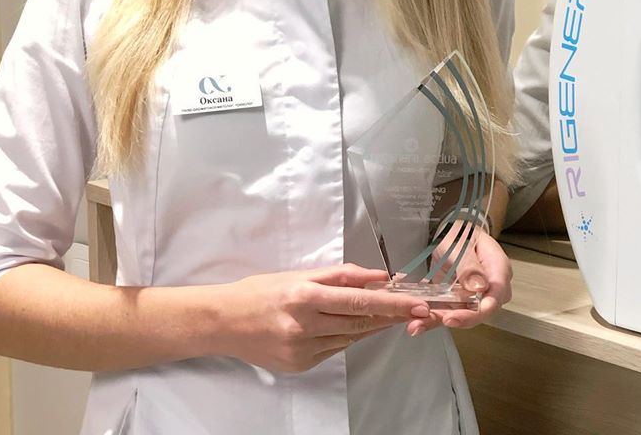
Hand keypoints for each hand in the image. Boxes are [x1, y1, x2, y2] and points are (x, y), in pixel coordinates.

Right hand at [213, 263, 431, 372]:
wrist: (223, 322)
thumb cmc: (263, 290)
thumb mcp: (300, 274)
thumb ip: (341, 275)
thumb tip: (378, 276)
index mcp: (306, 296)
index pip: (359, 301)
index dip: (392, 304)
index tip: (416, 304)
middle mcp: (305, 325)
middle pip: (360, 323)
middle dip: (391, 316)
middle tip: (416, 309)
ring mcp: (302, 350)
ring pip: (349, 337)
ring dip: (370, 326)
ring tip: (385, 313)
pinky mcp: (300, 366)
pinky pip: (333, 349)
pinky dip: (345, 336)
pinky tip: (344, 325)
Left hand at [406, 228, 512, 335]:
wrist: (456, 236)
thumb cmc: (464, 235)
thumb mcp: (463, 244)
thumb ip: (469, 265)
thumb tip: (479, 287)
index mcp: (499, 271)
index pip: (492, 300)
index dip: (474, 314)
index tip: (452, 318)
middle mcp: (491, 290)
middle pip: (477, 313)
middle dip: (451, 321)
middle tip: (424, 323)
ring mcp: (476, 298)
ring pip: (460, 316)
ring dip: (437, 321)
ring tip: (416, 325)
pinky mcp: (461, 302)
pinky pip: (448, 313)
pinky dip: (432, 318)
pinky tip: (417, 323)